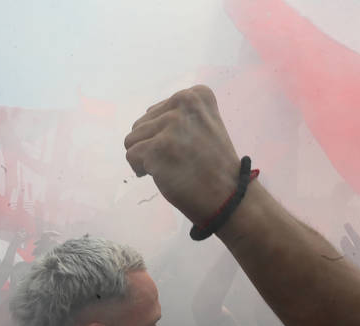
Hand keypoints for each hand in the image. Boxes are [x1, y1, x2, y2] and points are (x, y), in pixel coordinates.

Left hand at [125, 86, 240, 224]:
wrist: (228, 197)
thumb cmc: (214, 166)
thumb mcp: (203, 125)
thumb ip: (179, 116)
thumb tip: (146, 120)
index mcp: (197, 94)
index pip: (157, 112)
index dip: (165, 135)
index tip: (187, 148)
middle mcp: (183, 102)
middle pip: (142, 124)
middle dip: (153, 145)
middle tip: (179, 161)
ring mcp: (170, 125)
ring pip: (132, 139)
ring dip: (147, 158)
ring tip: (172, 167)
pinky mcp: (157, 148)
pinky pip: (130, 156)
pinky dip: (141, 170)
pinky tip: (164, 176)